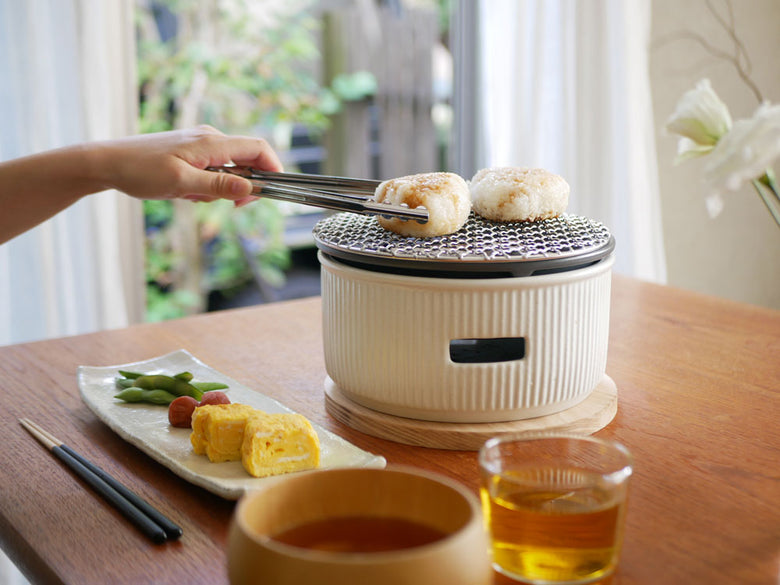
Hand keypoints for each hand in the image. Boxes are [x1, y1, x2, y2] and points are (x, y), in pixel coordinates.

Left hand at [100, 125, 282, 206]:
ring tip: (191, 196)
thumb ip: (218, 185)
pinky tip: (184, 192)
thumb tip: (251, 188)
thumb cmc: (139, 171)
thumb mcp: (181, 183)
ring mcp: (200, 144)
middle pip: (247, 160)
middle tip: (226, 205)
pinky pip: (212, 170)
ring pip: (228, 169)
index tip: (272, 192)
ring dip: (219, 188)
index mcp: (211, 142)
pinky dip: (206, 185)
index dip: (273, 168)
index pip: (258, 148)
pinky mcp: (190, 152)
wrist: (107, 163)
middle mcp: (210, 138)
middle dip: (242, 185)